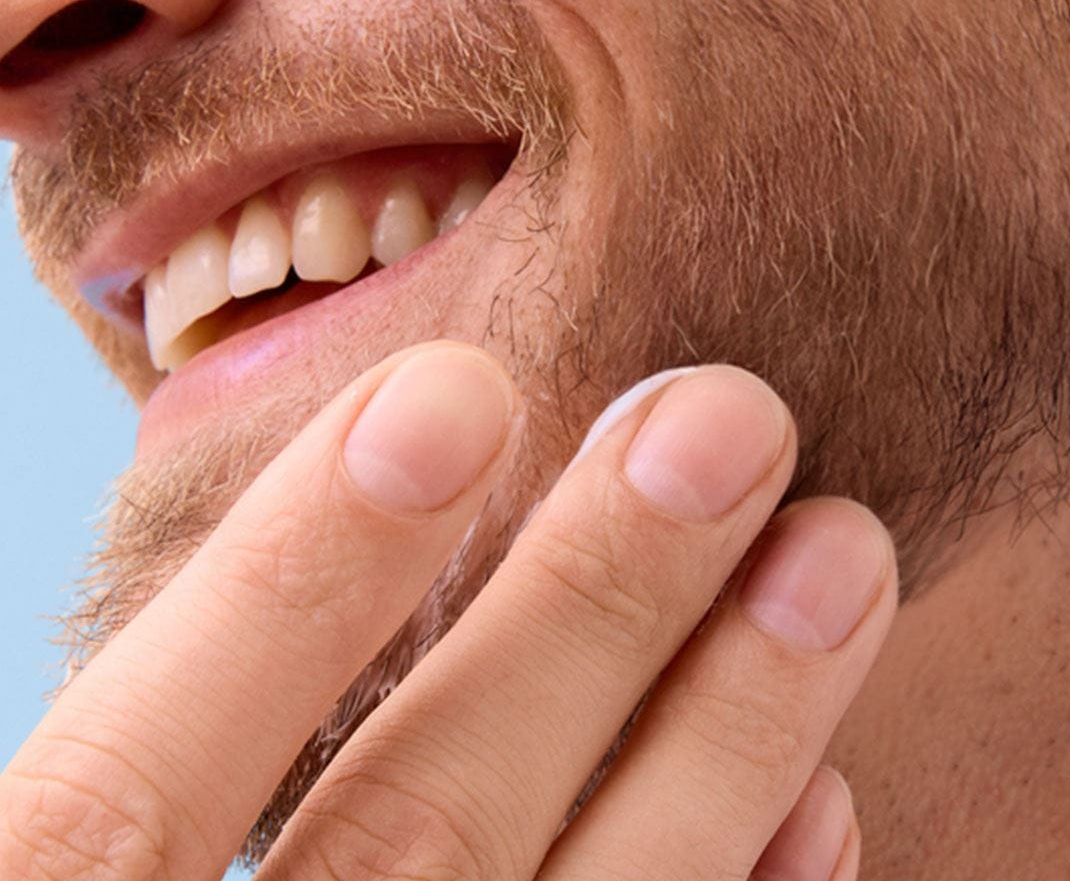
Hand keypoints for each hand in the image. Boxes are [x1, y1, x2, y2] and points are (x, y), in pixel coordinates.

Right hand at [1, 344, 896, 878]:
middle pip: (407, 850)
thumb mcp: (74, 867)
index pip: (123, 809)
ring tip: (842, 552)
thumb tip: (380, 478)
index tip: (455, 389)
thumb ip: (131, 809)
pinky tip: (829, 803)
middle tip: (729, 415)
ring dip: (725, 746)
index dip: (286, 593)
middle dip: (583, 619)